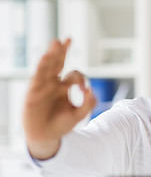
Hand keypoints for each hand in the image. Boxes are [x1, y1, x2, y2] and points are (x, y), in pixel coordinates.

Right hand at [23, 39, 95, 159]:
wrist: (45, 138)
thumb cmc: (61, 125)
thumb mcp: (80, 115)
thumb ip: (89, 103)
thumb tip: (90, 89)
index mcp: (64, 87)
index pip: (74, 74)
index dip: (81, 79)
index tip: (83, 90)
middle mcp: (53, 83)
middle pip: (58, 63)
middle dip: (62, 51)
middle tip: (67, 39)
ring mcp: (43, 86)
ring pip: (47, 66)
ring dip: (52, 54)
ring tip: (57, 42)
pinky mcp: (33, 92)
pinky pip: (37, 76)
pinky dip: (41, 66)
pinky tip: (45, 57)